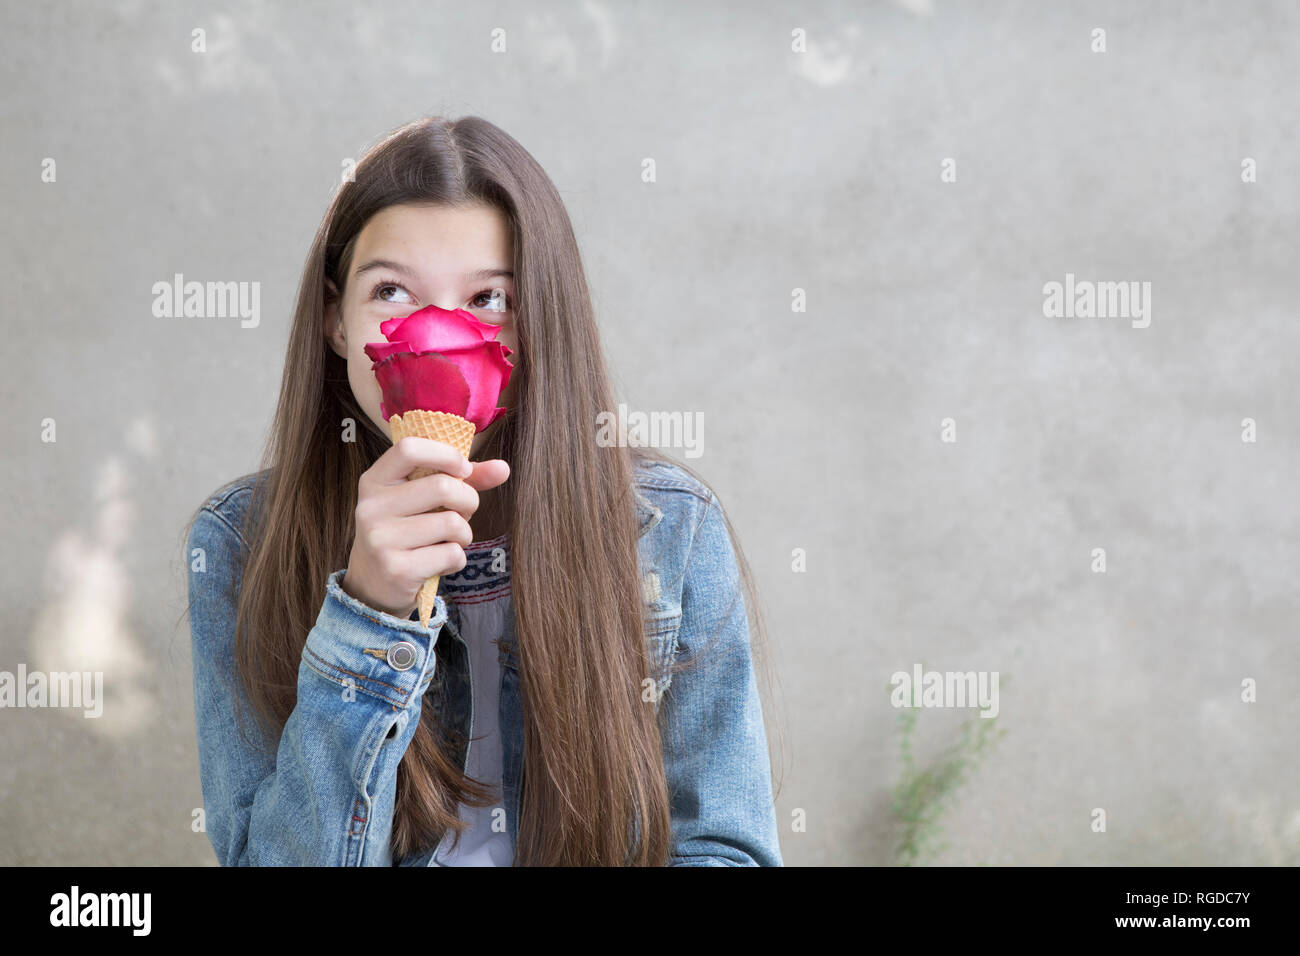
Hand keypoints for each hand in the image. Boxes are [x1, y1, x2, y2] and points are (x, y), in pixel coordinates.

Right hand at [342, 436, 510, 618]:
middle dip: (468, 501)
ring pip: (452, 523)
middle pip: (442, 487)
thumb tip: (504, 468)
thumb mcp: (422, 500)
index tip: (463, 470)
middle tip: (463, 514)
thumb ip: (462, 479)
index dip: (445, 455)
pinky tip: (440, 563)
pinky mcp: (396, 569)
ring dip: (464, 535)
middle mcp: (371, 507)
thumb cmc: (408, 531)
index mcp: (374, 481)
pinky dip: (457, 559)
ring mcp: (380, 539)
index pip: (409, 448)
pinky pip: (451, 554)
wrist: (374, 585)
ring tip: (450, 541)